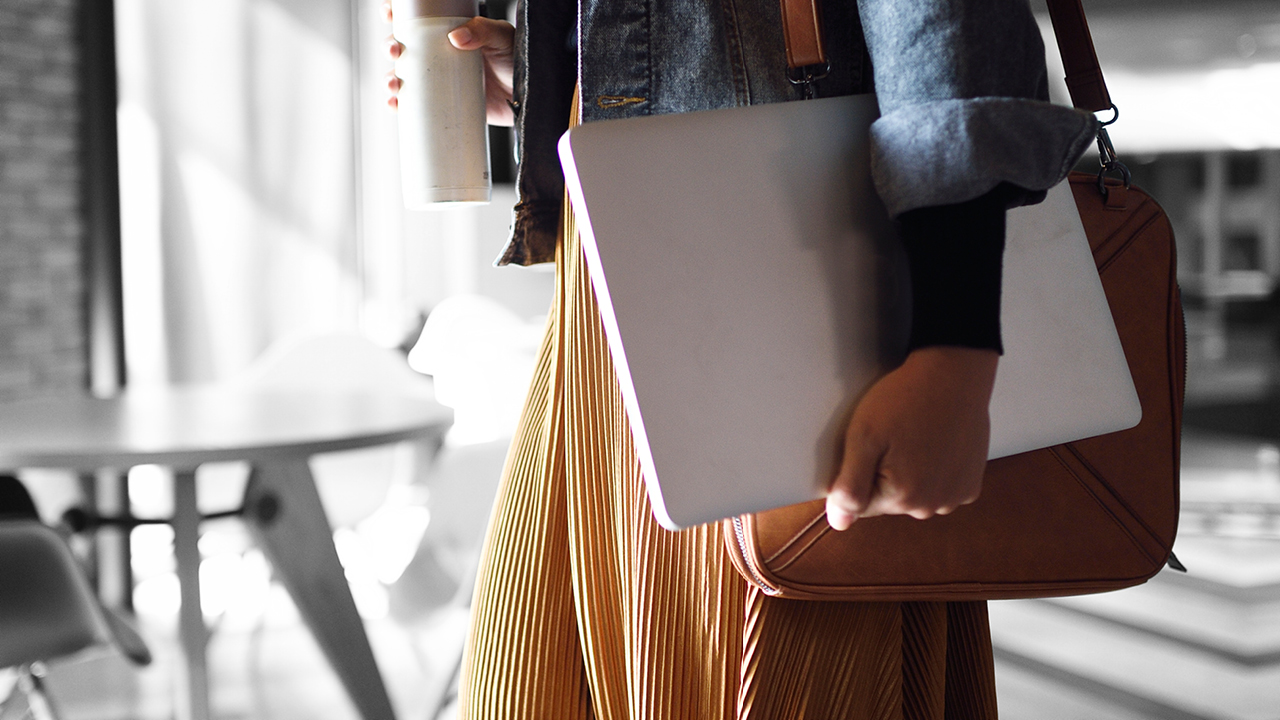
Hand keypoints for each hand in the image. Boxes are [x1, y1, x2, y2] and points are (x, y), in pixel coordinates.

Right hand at [383, 2, 515, 125]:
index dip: (397, 14)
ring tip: (394, 84)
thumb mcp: (502, 38)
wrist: (528, 100)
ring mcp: (438, 80)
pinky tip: (395, 105)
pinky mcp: (442, 104)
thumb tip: (456, 36)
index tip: (389, 13)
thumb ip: (484, 31)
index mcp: (449, 30)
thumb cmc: (517, 61)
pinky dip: (399, 105)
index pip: (417, 18)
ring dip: (390, 78)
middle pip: (403, 46)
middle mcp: (439, 54)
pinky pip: (413, 105)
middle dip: (390, 46)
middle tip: (394, 49)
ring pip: (403, 76)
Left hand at [825, 346, 997, 529]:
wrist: (954, 374)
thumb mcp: (863, 437)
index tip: (871, 446)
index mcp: (901, 498)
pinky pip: (940, 487)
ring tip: (914, 438)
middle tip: (892, 438)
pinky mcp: (970, 485)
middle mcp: (931, 506)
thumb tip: (839, 522)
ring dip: (911, 474)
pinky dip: (935, 471)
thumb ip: (849, 485)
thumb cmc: (906, 399)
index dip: (858, 472)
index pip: (860, 504)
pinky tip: (935, 444)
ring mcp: (954, 497)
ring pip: (914, 496)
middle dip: (883, 474)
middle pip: (889, 501)